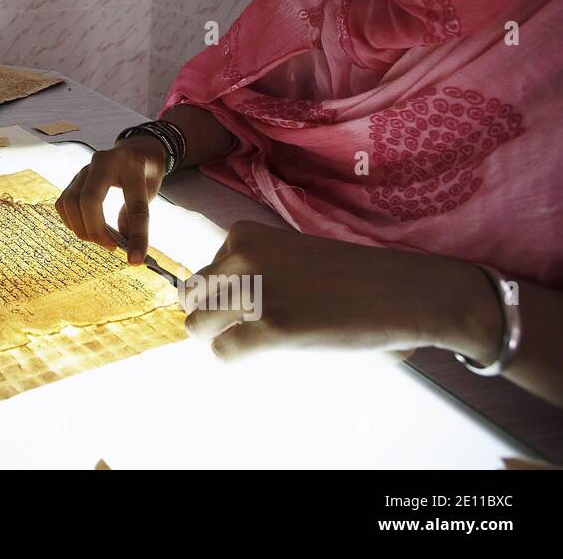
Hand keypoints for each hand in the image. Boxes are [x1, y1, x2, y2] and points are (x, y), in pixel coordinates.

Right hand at [55, 134, 168, 263]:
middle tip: (110, 247)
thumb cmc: (146, 172)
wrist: (136, 149)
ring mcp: (84, 169)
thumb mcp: (151, 191)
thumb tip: (126, 251)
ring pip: (70, 202)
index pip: (135, 206)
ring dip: (81, 228)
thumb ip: (136, 217)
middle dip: (96, 231)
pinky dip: (71, 221)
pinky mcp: (74, 179)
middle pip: (88, 200)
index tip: (136, 260)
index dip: (137, 236)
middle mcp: (103, 162)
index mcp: (132, 165)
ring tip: (100, 239)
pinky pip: (63, 203)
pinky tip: (86, 228)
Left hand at [183, 221, 498, 360]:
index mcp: (244, 235)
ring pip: (197, 325)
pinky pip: (223, 351)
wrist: (401, 290)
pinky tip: (264, 351)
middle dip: (210, 315)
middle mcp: (240, 258)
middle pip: (191, 296)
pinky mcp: (269, 327)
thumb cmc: (351, 275)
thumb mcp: (289, 253)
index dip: (222, 293)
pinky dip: (236, 357)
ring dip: (218, 337)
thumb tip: (212, 298)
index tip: (252, 301)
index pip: (205, 271)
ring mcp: (252, 291)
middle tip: (242, 326)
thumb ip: (252, 266)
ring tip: (252, 340)